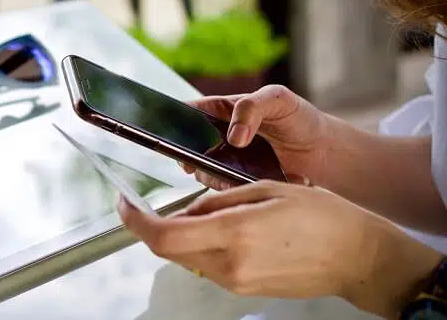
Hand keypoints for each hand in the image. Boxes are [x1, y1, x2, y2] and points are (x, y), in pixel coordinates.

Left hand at [118, 180, 442, 318]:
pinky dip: (206, 244)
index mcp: (234, 234)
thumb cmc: (321, 216)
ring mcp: (237, 282)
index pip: (163, 235)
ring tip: (220, 212)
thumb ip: (219, 201)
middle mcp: (230, 265)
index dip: (134, 220)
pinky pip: (210, 264)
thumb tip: (188, 211)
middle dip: (160, 223)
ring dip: (187, 233)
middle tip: (168, 202)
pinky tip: (233, 229)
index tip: (123, 202)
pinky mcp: (245, 290)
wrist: (356, 257)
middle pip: (170, 248)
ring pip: (188, 256)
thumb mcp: (266, 190)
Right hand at [184, 85, 330, 189]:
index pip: (189, 112)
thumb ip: (252, 108)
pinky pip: (225, 189)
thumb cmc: (299, 117)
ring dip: (215, 177)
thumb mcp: (277, 99)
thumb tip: (233, 137)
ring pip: (204, 172)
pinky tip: (251, 184)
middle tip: (197, 164)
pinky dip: (234, 190)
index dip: (176, 123)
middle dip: (191, 157)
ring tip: (237, 176)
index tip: (176, 136)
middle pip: (190, 147)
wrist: (324, 150)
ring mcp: (228, 160)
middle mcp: (220, 136)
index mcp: (223, 109)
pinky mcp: (239, 181)